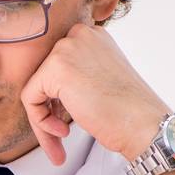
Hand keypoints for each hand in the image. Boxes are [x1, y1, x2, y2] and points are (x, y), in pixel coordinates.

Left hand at [19, 22, 170, 165]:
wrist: (143, 123)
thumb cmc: (127, 109)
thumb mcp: (99, 78)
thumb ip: (76, 73)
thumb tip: (46, 87)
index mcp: (92, 36)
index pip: (56, 65)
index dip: (58, 98)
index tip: (66, 118)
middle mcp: (79, 35)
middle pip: (43, 77)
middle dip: (49, 109)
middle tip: (60, 133)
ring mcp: (67, 48)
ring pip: (34, 89)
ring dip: (43, 120)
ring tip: (60, 140)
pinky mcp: (56, 68)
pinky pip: (30, 99)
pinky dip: (40, 122)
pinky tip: (63, 132)